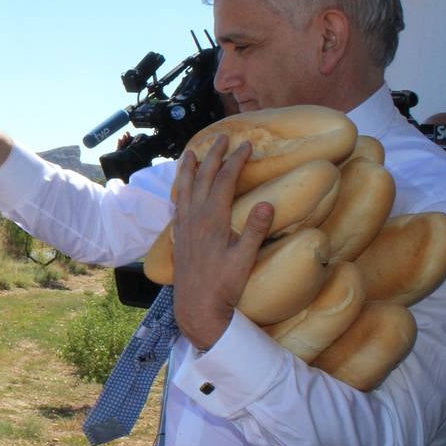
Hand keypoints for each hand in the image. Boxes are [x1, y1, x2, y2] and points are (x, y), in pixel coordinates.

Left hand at [171, 136, 272, 350]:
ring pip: (184, 188)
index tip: (246, 145)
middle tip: (223, 138)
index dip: (235, 161)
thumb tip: (268, 203)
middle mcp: (195, 218)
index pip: (224, 181)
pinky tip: (181, 188)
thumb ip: (256, 231)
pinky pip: (177, 204)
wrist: (196, 307)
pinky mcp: (178, 237)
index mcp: (212, 220)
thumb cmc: (223, 285)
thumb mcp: (245, 259)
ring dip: (189, 168)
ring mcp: (184, 227)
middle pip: (203, 178)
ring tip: (192, 152)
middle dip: (214, 155)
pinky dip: (180, 190)